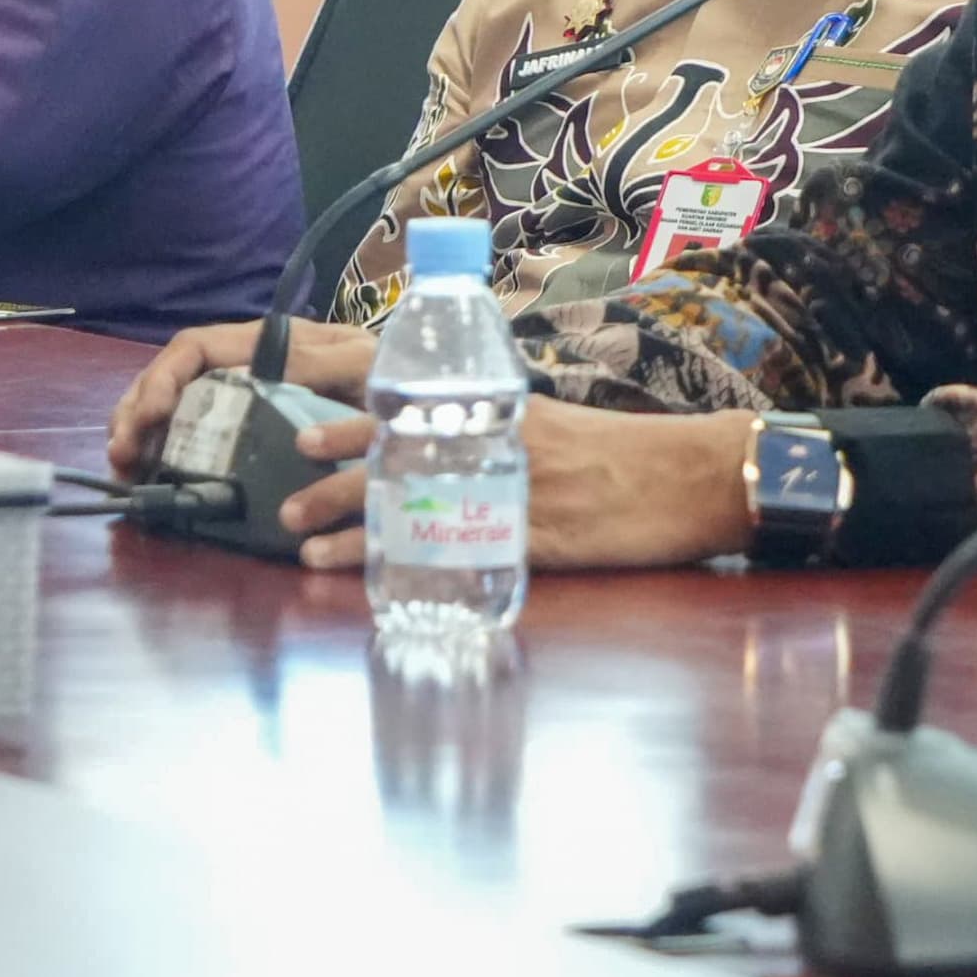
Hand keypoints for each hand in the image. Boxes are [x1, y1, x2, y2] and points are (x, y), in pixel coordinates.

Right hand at [102, 316, 377, 475]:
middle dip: (138, 408)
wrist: (426, 404)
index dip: (162, 377)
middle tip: (120, 453)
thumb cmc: (394, 376)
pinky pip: (200, 435)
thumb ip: (317, 362)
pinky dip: (169, 452)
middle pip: (176, 377)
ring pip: (180, 405)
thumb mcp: (362, 364)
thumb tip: (252, 370)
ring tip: (125, 466)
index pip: (197, 347)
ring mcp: (250, 398)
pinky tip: (154, 474)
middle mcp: (251, 366)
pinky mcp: (255, 431)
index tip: (144, 416)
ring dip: (144, 432)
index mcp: (270, 343)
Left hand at [276, 399, 762, 572]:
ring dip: (345, 520)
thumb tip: (451, 446)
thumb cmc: (628, 454)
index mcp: (500, 407)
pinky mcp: (519, 537)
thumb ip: (502, 434)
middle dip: (334, 471)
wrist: (688, 477)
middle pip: (394, 450)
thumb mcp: (556, 427)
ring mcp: (503, 489)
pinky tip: (364, 578)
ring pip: (406, 498)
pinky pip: (441, 548)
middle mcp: (493, 440)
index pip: (410, 398)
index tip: (305, 429)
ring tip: (301, 544)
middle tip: (288, 493)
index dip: (350, 413)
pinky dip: (394, 563)